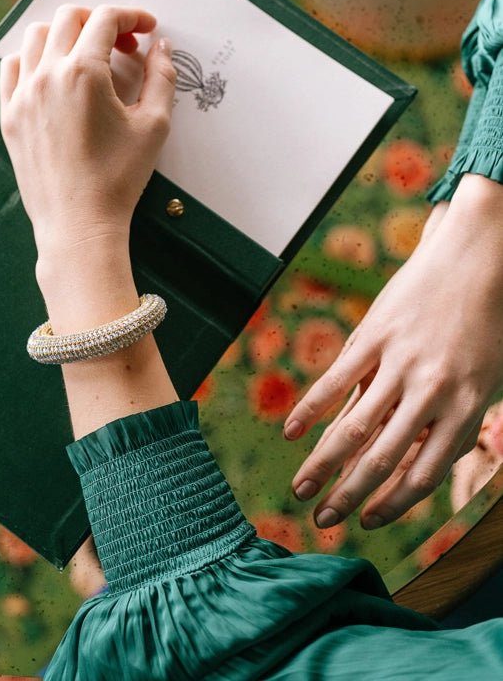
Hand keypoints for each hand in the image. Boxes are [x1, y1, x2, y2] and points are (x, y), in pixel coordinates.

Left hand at [0, 4, 175, 264]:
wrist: (79, 224)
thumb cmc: (119, 179)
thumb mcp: (154, 125)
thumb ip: (161, 77)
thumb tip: (161, 47)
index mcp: (84, 73)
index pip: (105, 19)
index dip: (131, 16)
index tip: (146, 29)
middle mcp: (47, 76)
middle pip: (69, 17)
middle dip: (100, 20)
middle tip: (123, 43)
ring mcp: (23, 95)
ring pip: (36, 36)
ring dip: (65, 33)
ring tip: (88, 54)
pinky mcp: (10, 115)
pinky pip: (12, 67)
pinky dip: (34, 58)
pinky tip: (53, 73)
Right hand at [284, 174, 502, 529]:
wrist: (483, 256)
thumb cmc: (488, 319)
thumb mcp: (484, 378)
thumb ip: (451, 418)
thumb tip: (411, 458)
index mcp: (465, 408)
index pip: (423, 474)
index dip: (393, 504)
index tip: (368, 520)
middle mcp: (432, 392)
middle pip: (382, 459)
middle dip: (348, 496)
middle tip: (322, 520)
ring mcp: (401, 362)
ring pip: (353, 427)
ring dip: (323, 464)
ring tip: (301, 489)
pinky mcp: (376, 334)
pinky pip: (337, 378)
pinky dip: (311, 408)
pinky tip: (292, 431)